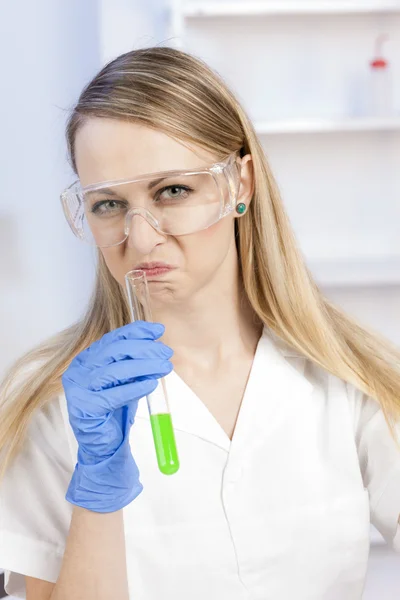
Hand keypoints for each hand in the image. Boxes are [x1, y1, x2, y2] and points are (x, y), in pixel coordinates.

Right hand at [61, 321, 172, 512]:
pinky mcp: (85, 408)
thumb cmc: (114, 409)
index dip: (137, 332)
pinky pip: (114, 395)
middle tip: (166, 352)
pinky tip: (152, 384)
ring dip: (144, 366)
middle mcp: (79, 370)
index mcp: (87, 359)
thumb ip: (134, 362)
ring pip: (115, 371)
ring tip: (165, 367)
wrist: (103, 444)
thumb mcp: (125, 379)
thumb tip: (158, 343)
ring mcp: (79, 389)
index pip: (113, 338)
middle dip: (144, 348)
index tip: (159, 330)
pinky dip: (135, 388)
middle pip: (114, 351)